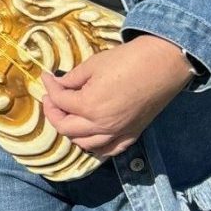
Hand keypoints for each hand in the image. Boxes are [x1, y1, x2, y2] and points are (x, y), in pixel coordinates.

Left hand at [40, 35, 196, 158]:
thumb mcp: (93, 65)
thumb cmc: (127, 60)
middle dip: (53, 113)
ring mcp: (118, 132)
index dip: (50, 87)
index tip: (47, 77)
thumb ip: (71, 79)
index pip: (60, 101)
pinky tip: (89, 135)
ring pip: (85, 144)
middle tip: (51, 98)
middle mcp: (102, 125)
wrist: (163, 65)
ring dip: (71, 132)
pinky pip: (109, 150)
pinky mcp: (133, 134)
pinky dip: (95, 146)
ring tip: (67, 116)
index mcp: (89, 106)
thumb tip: (57, 84)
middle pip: (66, 128)